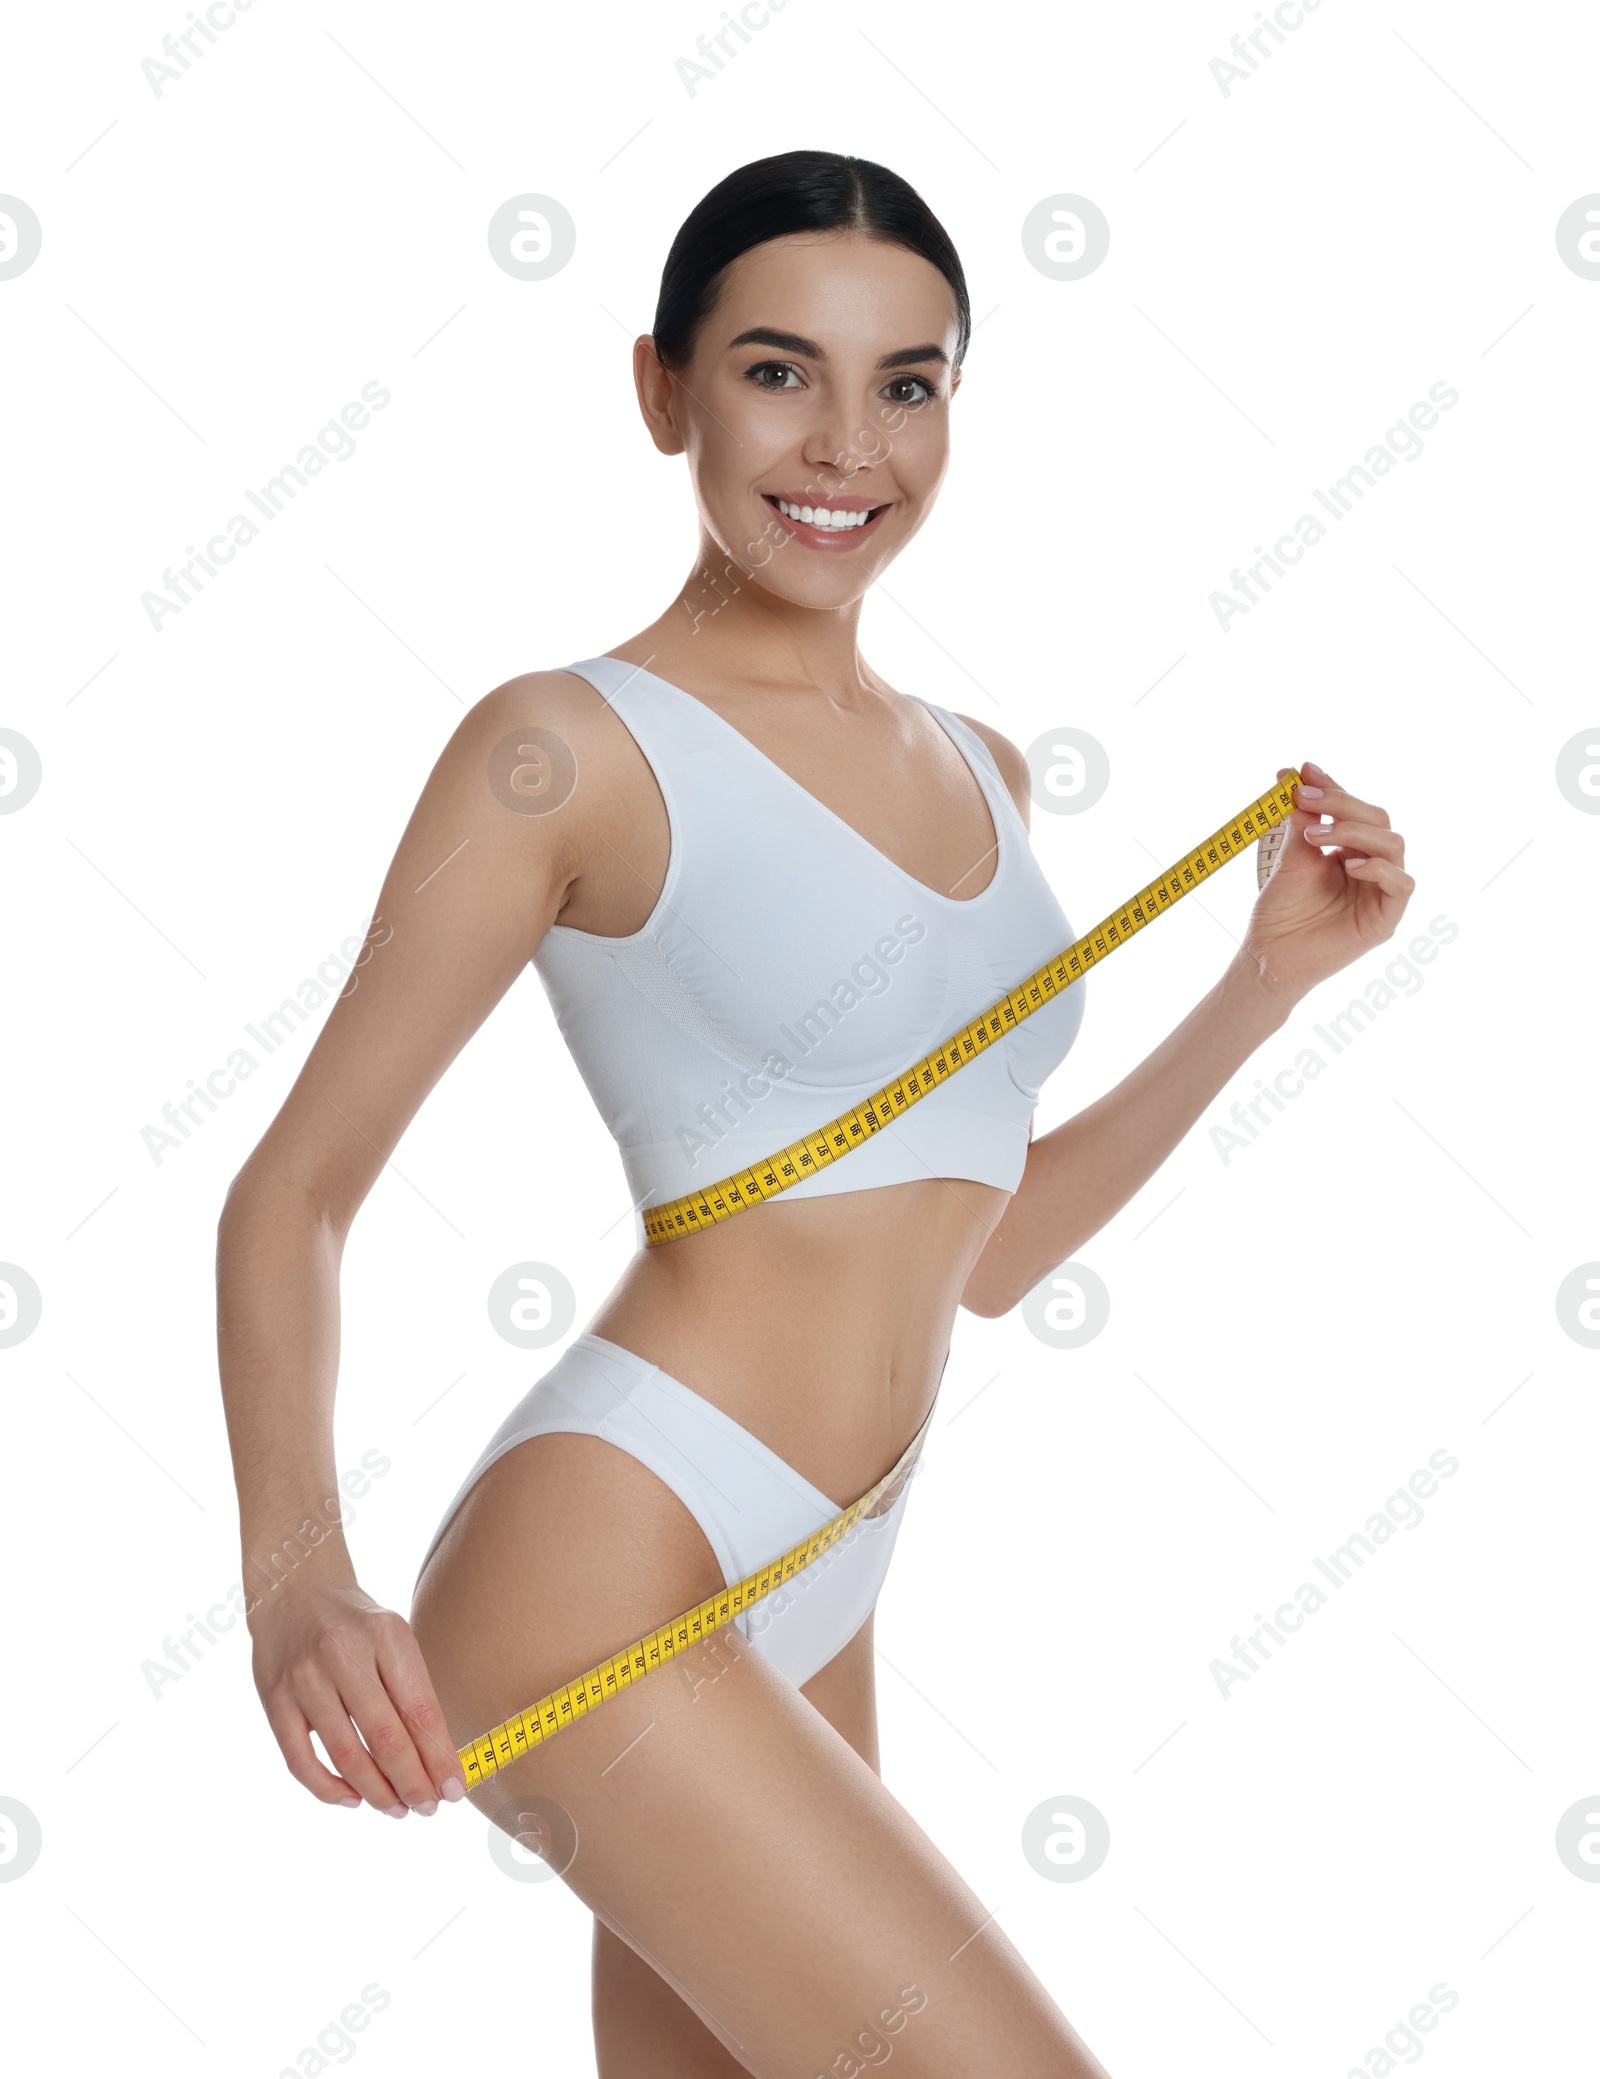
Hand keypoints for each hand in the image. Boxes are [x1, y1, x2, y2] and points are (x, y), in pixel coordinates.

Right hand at [251, 1580, 464, 1816]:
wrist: (294, 1590)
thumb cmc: (357, 1626)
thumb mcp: (393, 1639)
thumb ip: (412, 1692)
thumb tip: (437, 1760)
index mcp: (387, 1635)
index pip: (420, 1710)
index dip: (439, 1757)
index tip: (455, 1790)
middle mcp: (344, 1655)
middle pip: (386, 1737)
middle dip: (412, 1782)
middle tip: (428, 1807)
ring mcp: (305, 1679)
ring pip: (346, 1754)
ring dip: (376, 1792)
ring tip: (397, 1809)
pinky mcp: (274, 1700)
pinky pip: (301, 1760)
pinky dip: (329, 1788)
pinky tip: (353, 1799)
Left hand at [1239, 760, 1414, 1005]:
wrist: (1269, 957)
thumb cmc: (1279, 913)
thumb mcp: (1290, 858)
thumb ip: (1300, 821)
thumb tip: (1294, 775)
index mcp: (1350, 850)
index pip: (1353, 810)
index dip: (1333, 789)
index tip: (1303, 772)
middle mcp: (1371, 866)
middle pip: (1377, 820)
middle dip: (1341, 804)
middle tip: (1304, 797)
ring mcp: (1381, 891)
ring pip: (1392, 845)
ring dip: (1354, 831)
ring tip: (1315, 836)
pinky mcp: (1387, 918)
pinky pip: (1401, 884)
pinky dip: (1378, 869)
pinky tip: (1348, 865)